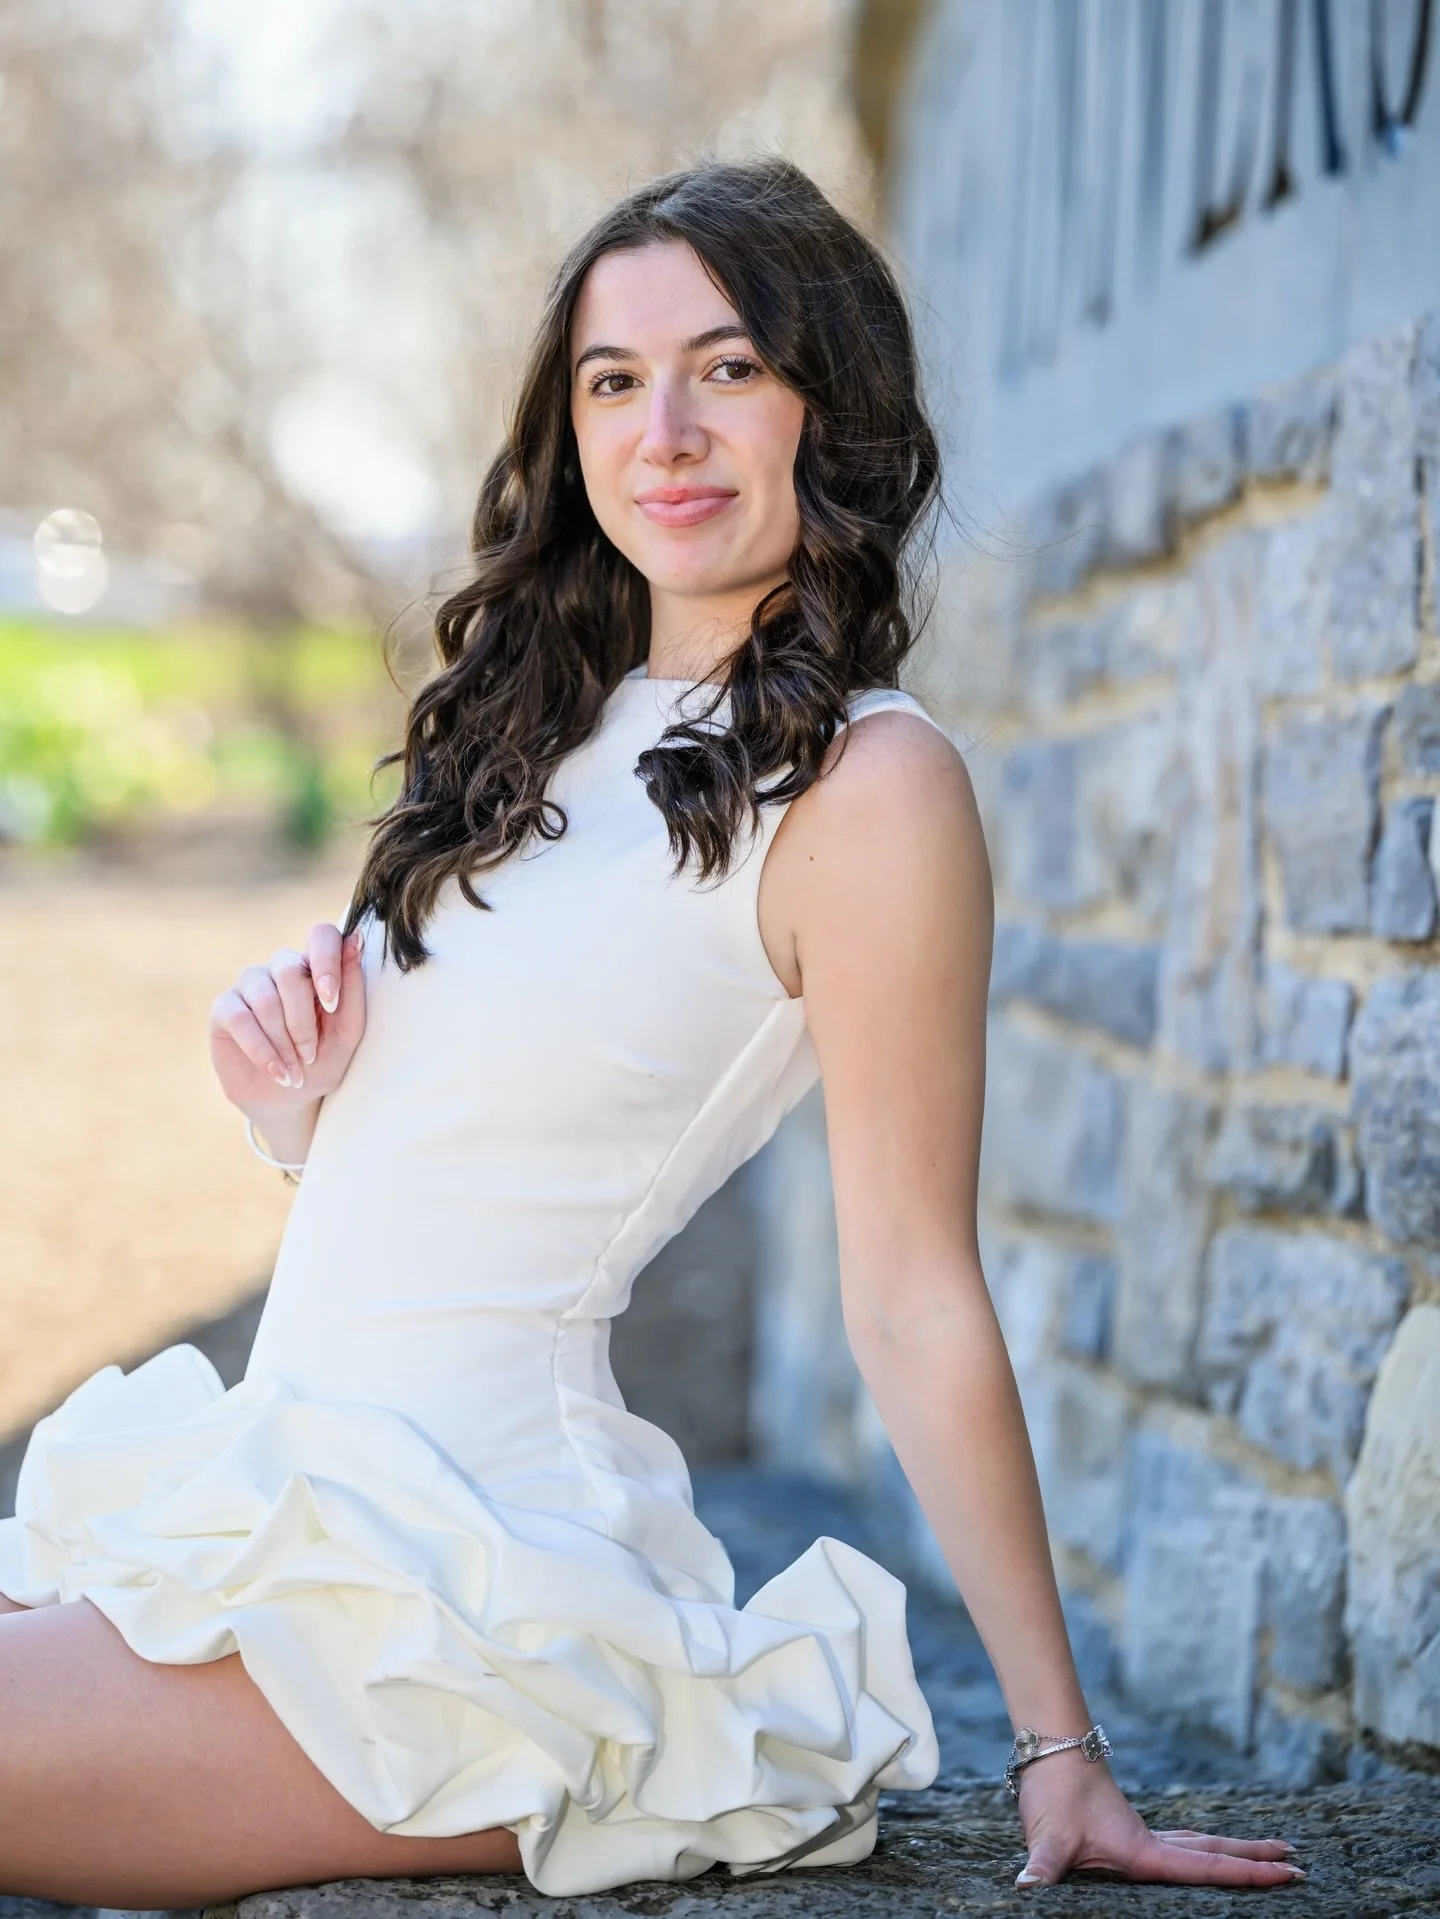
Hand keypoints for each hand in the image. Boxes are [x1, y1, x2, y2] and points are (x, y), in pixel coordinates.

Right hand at [209, 922, 366, 1119]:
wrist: (288, 1099)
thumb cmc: (322, 1061)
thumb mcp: (347, 1031)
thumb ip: (352, 987)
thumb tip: (355, 938)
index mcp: (316, 967)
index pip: (321, 935)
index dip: (326, 961)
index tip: (331, 1002)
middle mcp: (281, 968)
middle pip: (289, 971)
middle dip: (303, 1022)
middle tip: (311, 1055)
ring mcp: (250, 985)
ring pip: (265, 998)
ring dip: (284, 1042)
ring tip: (295, 1071)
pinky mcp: (225, 1008)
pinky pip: (241, 1018)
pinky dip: (263, 1050)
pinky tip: (277, 1072)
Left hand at [1016, 1750, 1303, 1888]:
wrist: (1048, 1749)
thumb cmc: (1050, 1793)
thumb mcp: (1046, 1837)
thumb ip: (1042, 1868)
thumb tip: (1025, 1888)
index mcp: (1143, 1852)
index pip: (1205, 1868)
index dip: (1247, 1874)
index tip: (1288, 1872)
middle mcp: (1151, 1844)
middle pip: (1214, 1853)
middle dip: (1255, 1859)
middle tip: (1298, 1862)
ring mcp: (1143, 1834)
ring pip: (1201, 1845)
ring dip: (1235, 1850)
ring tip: (1273, 1850)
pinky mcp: (1129, 1830)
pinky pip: (1181, 1844)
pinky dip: (1206, 1849)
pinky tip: (1206, 1850)